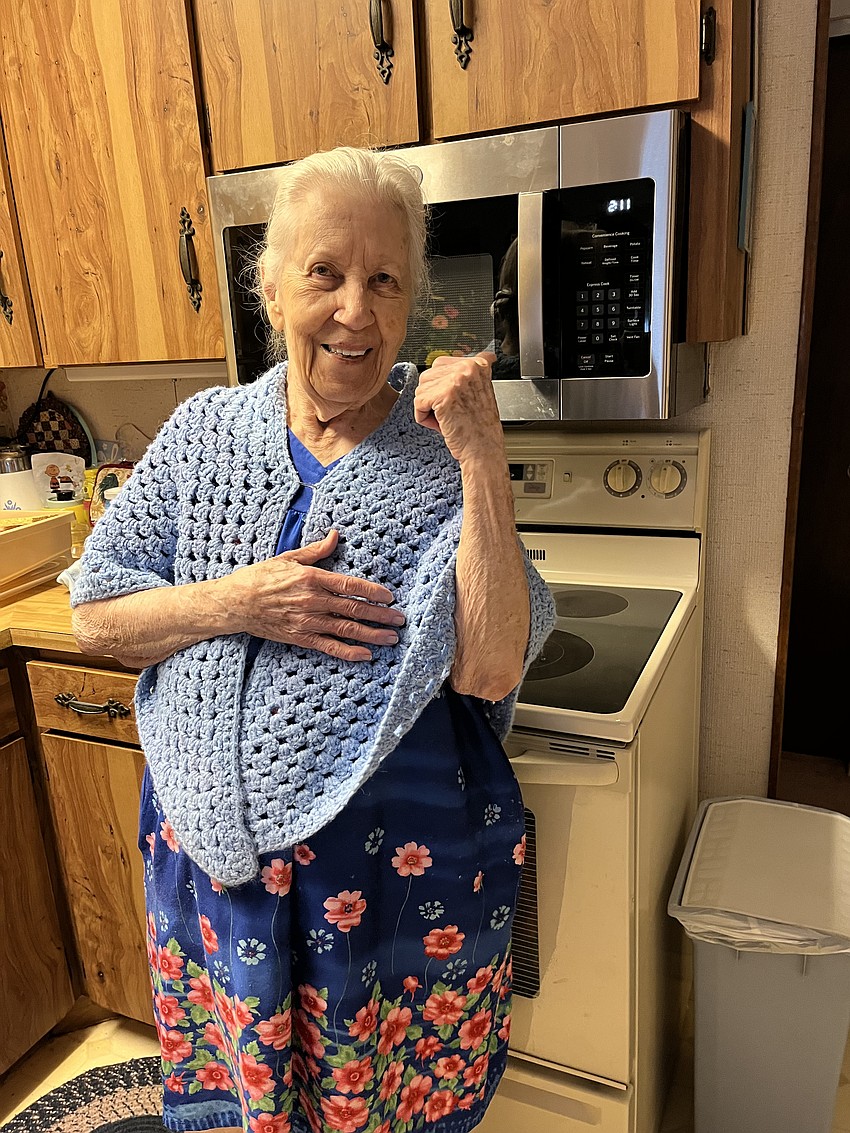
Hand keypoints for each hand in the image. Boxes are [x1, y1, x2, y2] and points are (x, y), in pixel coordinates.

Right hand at [225, 530, 404, 661]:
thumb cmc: (260, 577)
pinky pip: (329, 646)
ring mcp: (307, 621)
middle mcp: (313, 600)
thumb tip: (336, 536)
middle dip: (380, 615)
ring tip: (391, 638)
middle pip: (354, 609)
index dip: (372, 592)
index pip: (349, 585)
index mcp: (312, 578)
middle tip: (400, 619)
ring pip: (346, 629)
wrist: (235, 603)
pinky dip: (348, 652)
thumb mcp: (288, 558)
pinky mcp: (301, 637)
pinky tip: (366, 655)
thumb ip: (316, 551)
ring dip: (371, 635)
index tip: (389, 596)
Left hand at [414, 352, 502, 463]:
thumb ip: (474, 373)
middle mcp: (467, 368)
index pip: (440, 365)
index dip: (441, 388)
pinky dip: (424, 417)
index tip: (455, 402)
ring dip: (428, 408)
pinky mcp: (444, 395)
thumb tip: (486, 355)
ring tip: (447, 418)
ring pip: (421, 389)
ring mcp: (455, 380)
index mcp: (477, 364)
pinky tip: (441, 424)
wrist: (484, 449)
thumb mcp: (483, 390)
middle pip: (428, 376)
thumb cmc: (480, 426)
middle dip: (433, 397)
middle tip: (451, 413)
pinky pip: (419, 402)